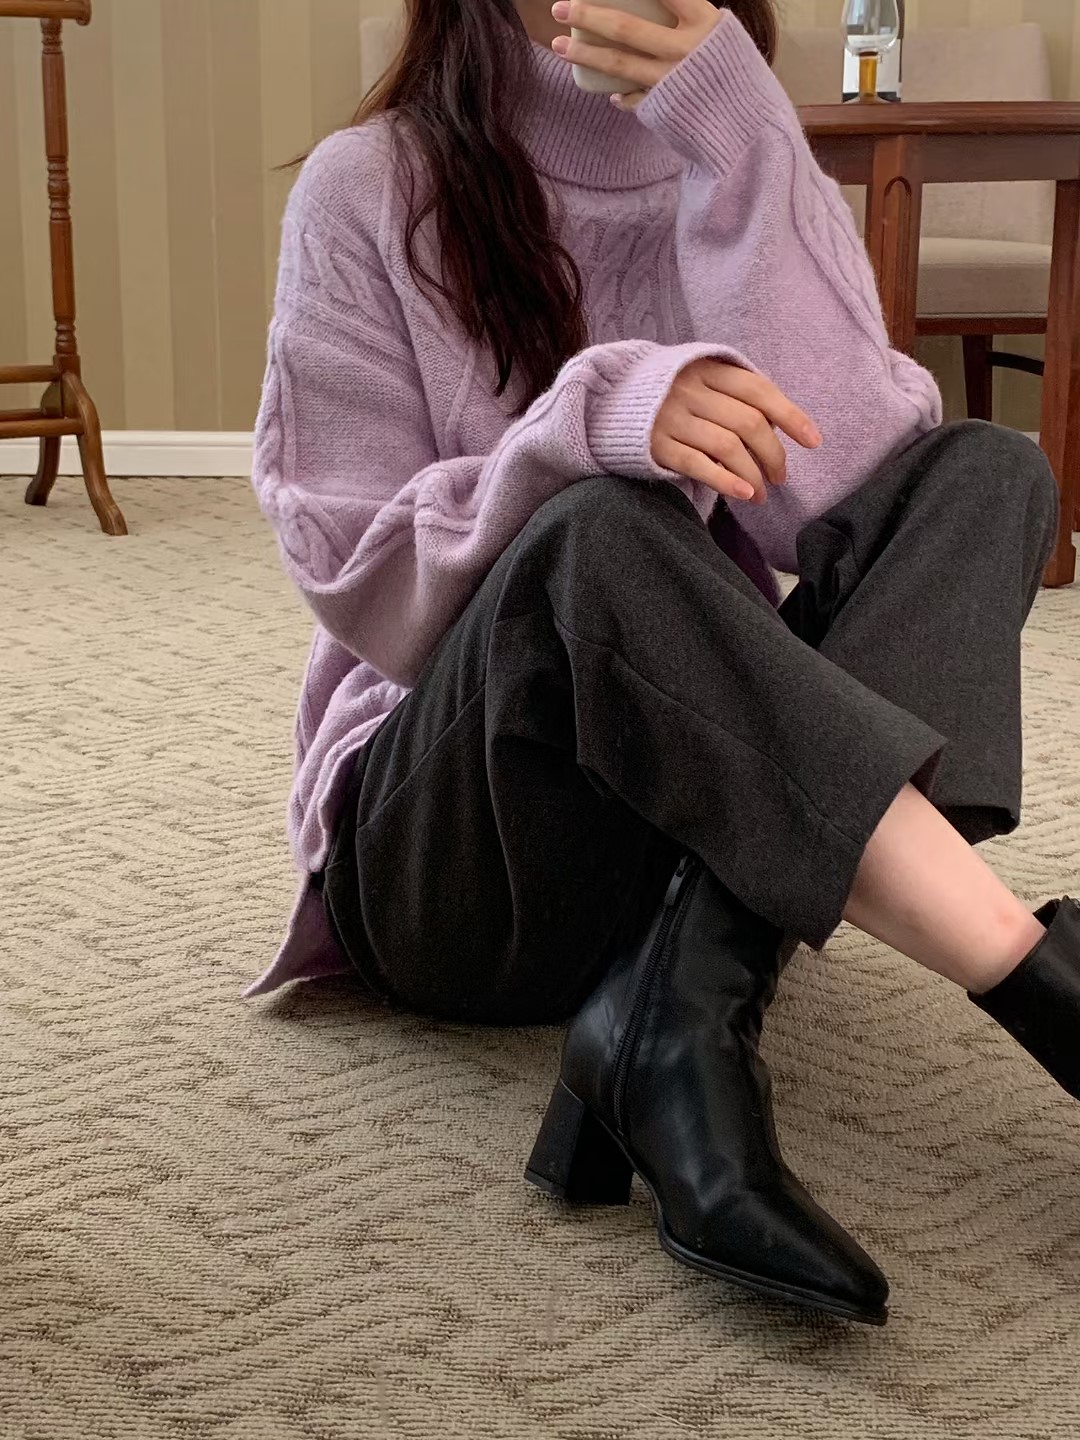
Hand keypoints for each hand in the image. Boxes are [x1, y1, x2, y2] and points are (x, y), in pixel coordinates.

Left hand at [550, 0, 722, 107]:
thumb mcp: (722, 35)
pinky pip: (631, 98)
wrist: (754, 127)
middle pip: (626, 27)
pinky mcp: (664, 109)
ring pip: (618, 65)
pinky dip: (619, 94)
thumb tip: (661, 4)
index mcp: (704, 21)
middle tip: (560, 6)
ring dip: (583, 55)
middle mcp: (685, 50)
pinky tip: (610, 92)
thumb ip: (690, 18)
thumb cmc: (738, 74)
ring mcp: (670, 81)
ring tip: (557, 46)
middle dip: (588, 15)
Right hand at [651, 360, 821, 504]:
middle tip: (781, 477)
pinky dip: (725, 480)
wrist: (605, 400)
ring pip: (727, 445)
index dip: (790, 416)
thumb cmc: (665, 395)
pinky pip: (697, 464)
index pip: (759, 390)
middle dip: (773, 454)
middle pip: (748, 423)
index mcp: (707, 369)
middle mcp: (690, 390)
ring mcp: (671, 418)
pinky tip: (743, 493)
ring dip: (753, 473)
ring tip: (762, 494)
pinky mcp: (655, 445)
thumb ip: (731, 393)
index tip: (813, 441)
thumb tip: (779, 425)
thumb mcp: (697, 379)